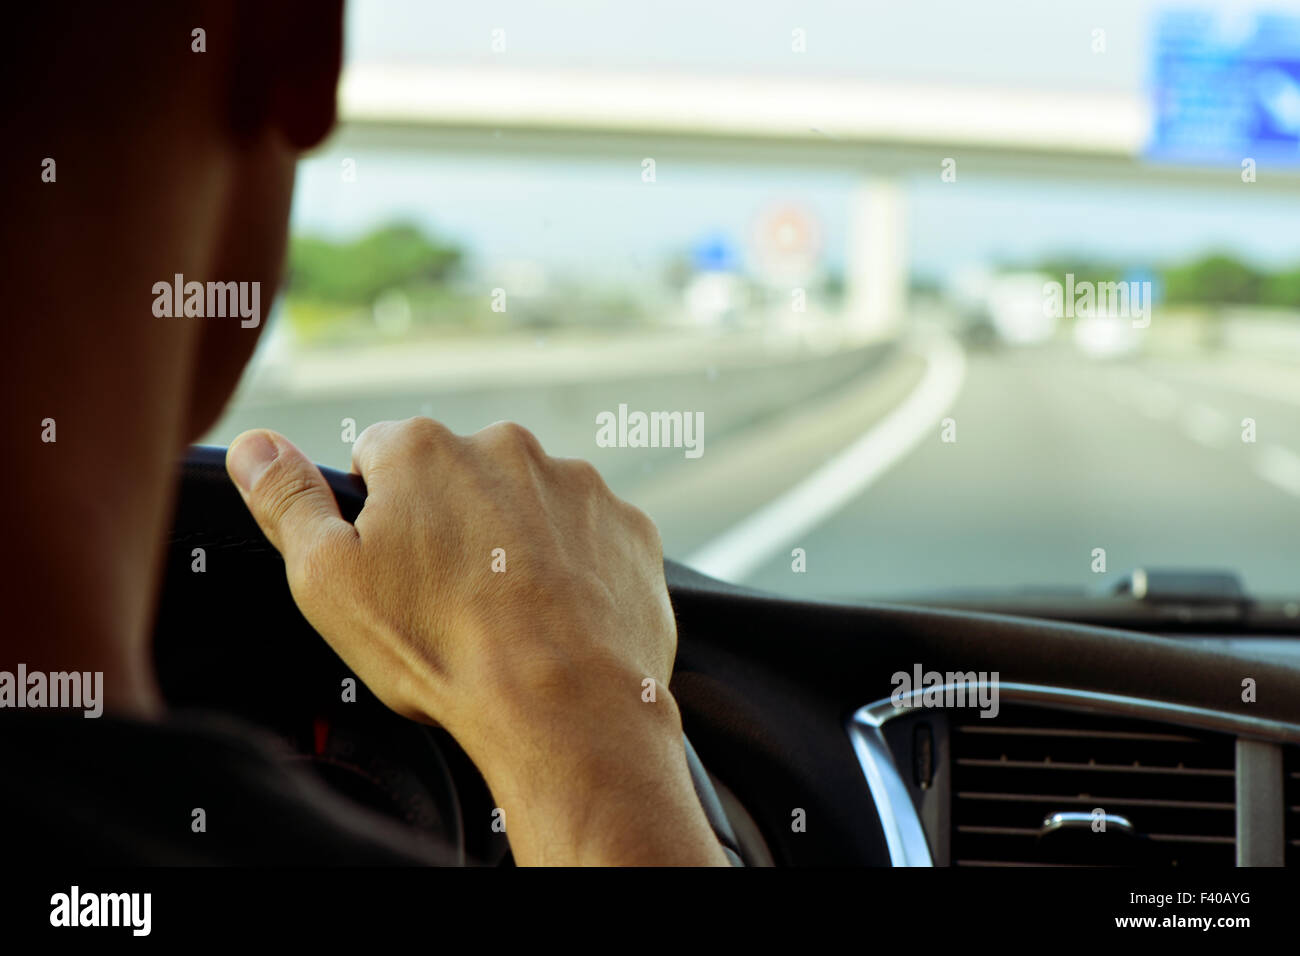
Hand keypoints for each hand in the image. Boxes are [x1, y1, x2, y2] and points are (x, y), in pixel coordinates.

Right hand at [226, 418, 727, 865]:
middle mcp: (508, 448)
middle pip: (459, 477)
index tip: (392, 566)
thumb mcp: (328, 580)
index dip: (377, 513)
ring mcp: (577, 484)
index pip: (379, 456)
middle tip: (449, 598)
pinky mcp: (628, 526)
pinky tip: (559, 615)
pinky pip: (589, 535)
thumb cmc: (440, 648)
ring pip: (528, 504)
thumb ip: (287, 501)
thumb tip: (254, 445)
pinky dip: (574, 565)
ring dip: (515, 542)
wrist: (564, 706)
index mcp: (425, 451)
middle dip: (450, 523)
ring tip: (508, 614)